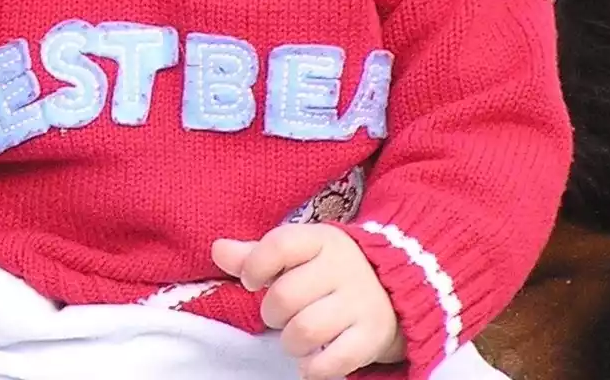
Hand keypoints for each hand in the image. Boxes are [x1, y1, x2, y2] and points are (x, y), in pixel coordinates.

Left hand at [212, 225, 403, 378]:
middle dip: (272, 313)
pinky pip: (335, 361)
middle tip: (278, 315)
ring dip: (290, 342)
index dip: (255, 266)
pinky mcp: (372, 337)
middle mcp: (343, 269)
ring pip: (307, 330)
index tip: (251, 282)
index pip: (279, 245)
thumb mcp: (296, 254)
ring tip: (294, 338)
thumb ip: (255, 255)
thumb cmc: (327, 271)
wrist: (392, 290)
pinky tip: (310, 362)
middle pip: (286, 295)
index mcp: (320, 241)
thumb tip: (217, 250)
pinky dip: (314, 368)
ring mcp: (361, 304)